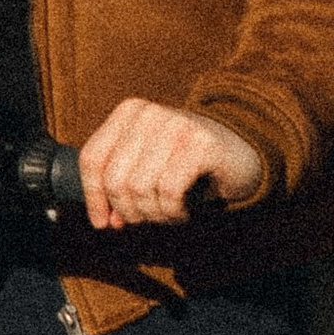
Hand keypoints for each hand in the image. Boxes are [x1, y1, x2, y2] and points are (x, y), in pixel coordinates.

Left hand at [74, 97, 265, 230]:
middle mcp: (149, 113)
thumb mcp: (147, 164)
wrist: (240, 150)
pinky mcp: (200, 144)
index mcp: (129, 112)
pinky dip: (174, 212)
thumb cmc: (187, 161)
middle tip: (148, 217)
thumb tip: (105, 220)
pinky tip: (183, 210)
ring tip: (169, 211)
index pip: (92, 158)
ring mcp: (176, 125)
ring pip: (140, 189)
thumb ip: (122, 185)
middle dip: (129, 211)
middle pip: (115, 179)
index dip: (94, 197)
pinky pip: (169, 193)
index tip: (103, 222)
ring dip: (155, 214)